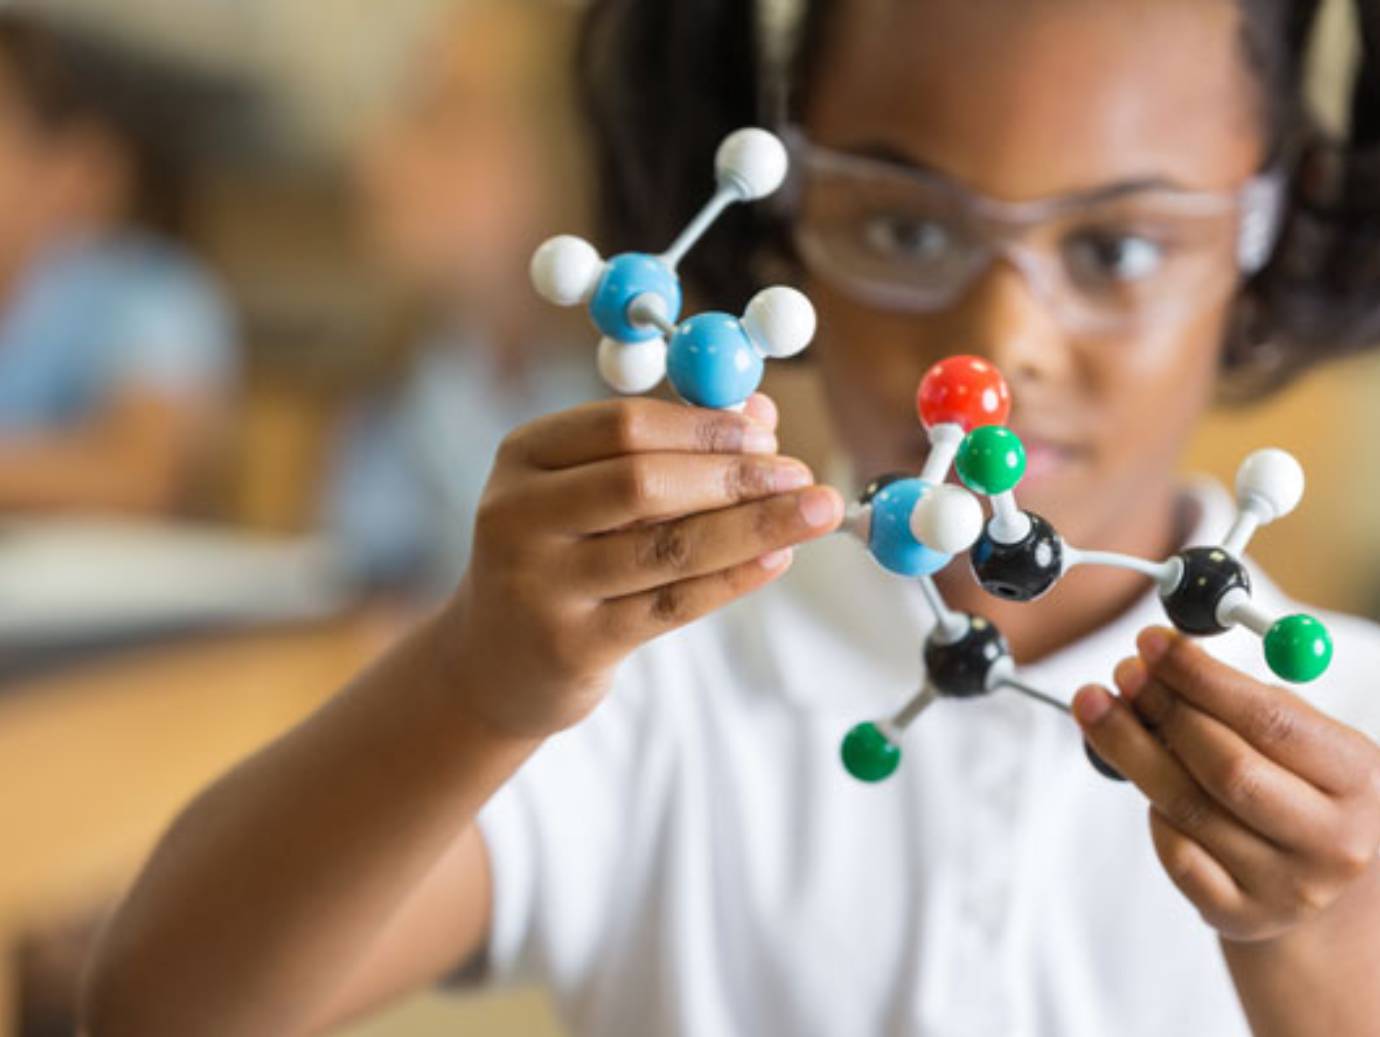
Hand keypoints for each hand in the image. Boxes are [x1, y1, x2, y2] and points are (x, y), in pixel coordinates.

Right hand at [444, 394, 843, 738]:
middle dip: (734, 476)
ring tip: (815, 512)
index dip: (703, 426)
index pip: (621, 425)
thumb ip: (665, 451)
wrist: (494, 662)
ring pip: (667, 548)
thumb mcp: (587, 492)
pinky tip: (778, 558)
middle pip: (642, 483)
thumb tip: (761, 414)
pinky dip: (733, 578)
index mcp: (523, 457)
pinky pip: (672, 604)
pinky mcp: (573, 645)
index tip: (766, 431)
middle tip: (801, 474)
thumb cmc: (559, 556)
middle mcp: (518, 516)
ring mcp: (541, 586)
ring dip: (753, 526)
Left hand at [1073, 626, 1379, 942]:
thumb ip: (1242, 698)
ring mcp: (1289, 886)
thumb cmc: (1294, 784)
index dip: (1202, 677)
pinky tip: (1140, 780)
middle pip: (1227, 768)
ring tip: (1098, 705)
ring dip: (1132, 749)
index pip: (1271, 721)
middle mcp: (1333, 840)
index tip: (1151, 641)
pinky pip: (1176, 852)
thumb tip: (1163, 653)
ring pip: (1189, 808)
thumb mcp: (1298, 739)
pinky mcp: (1241, 914)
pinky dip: (1151, 811)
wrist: (1312, 878)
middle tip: (1123, 672)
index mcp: (1359, 778)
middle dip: (1164, 710)